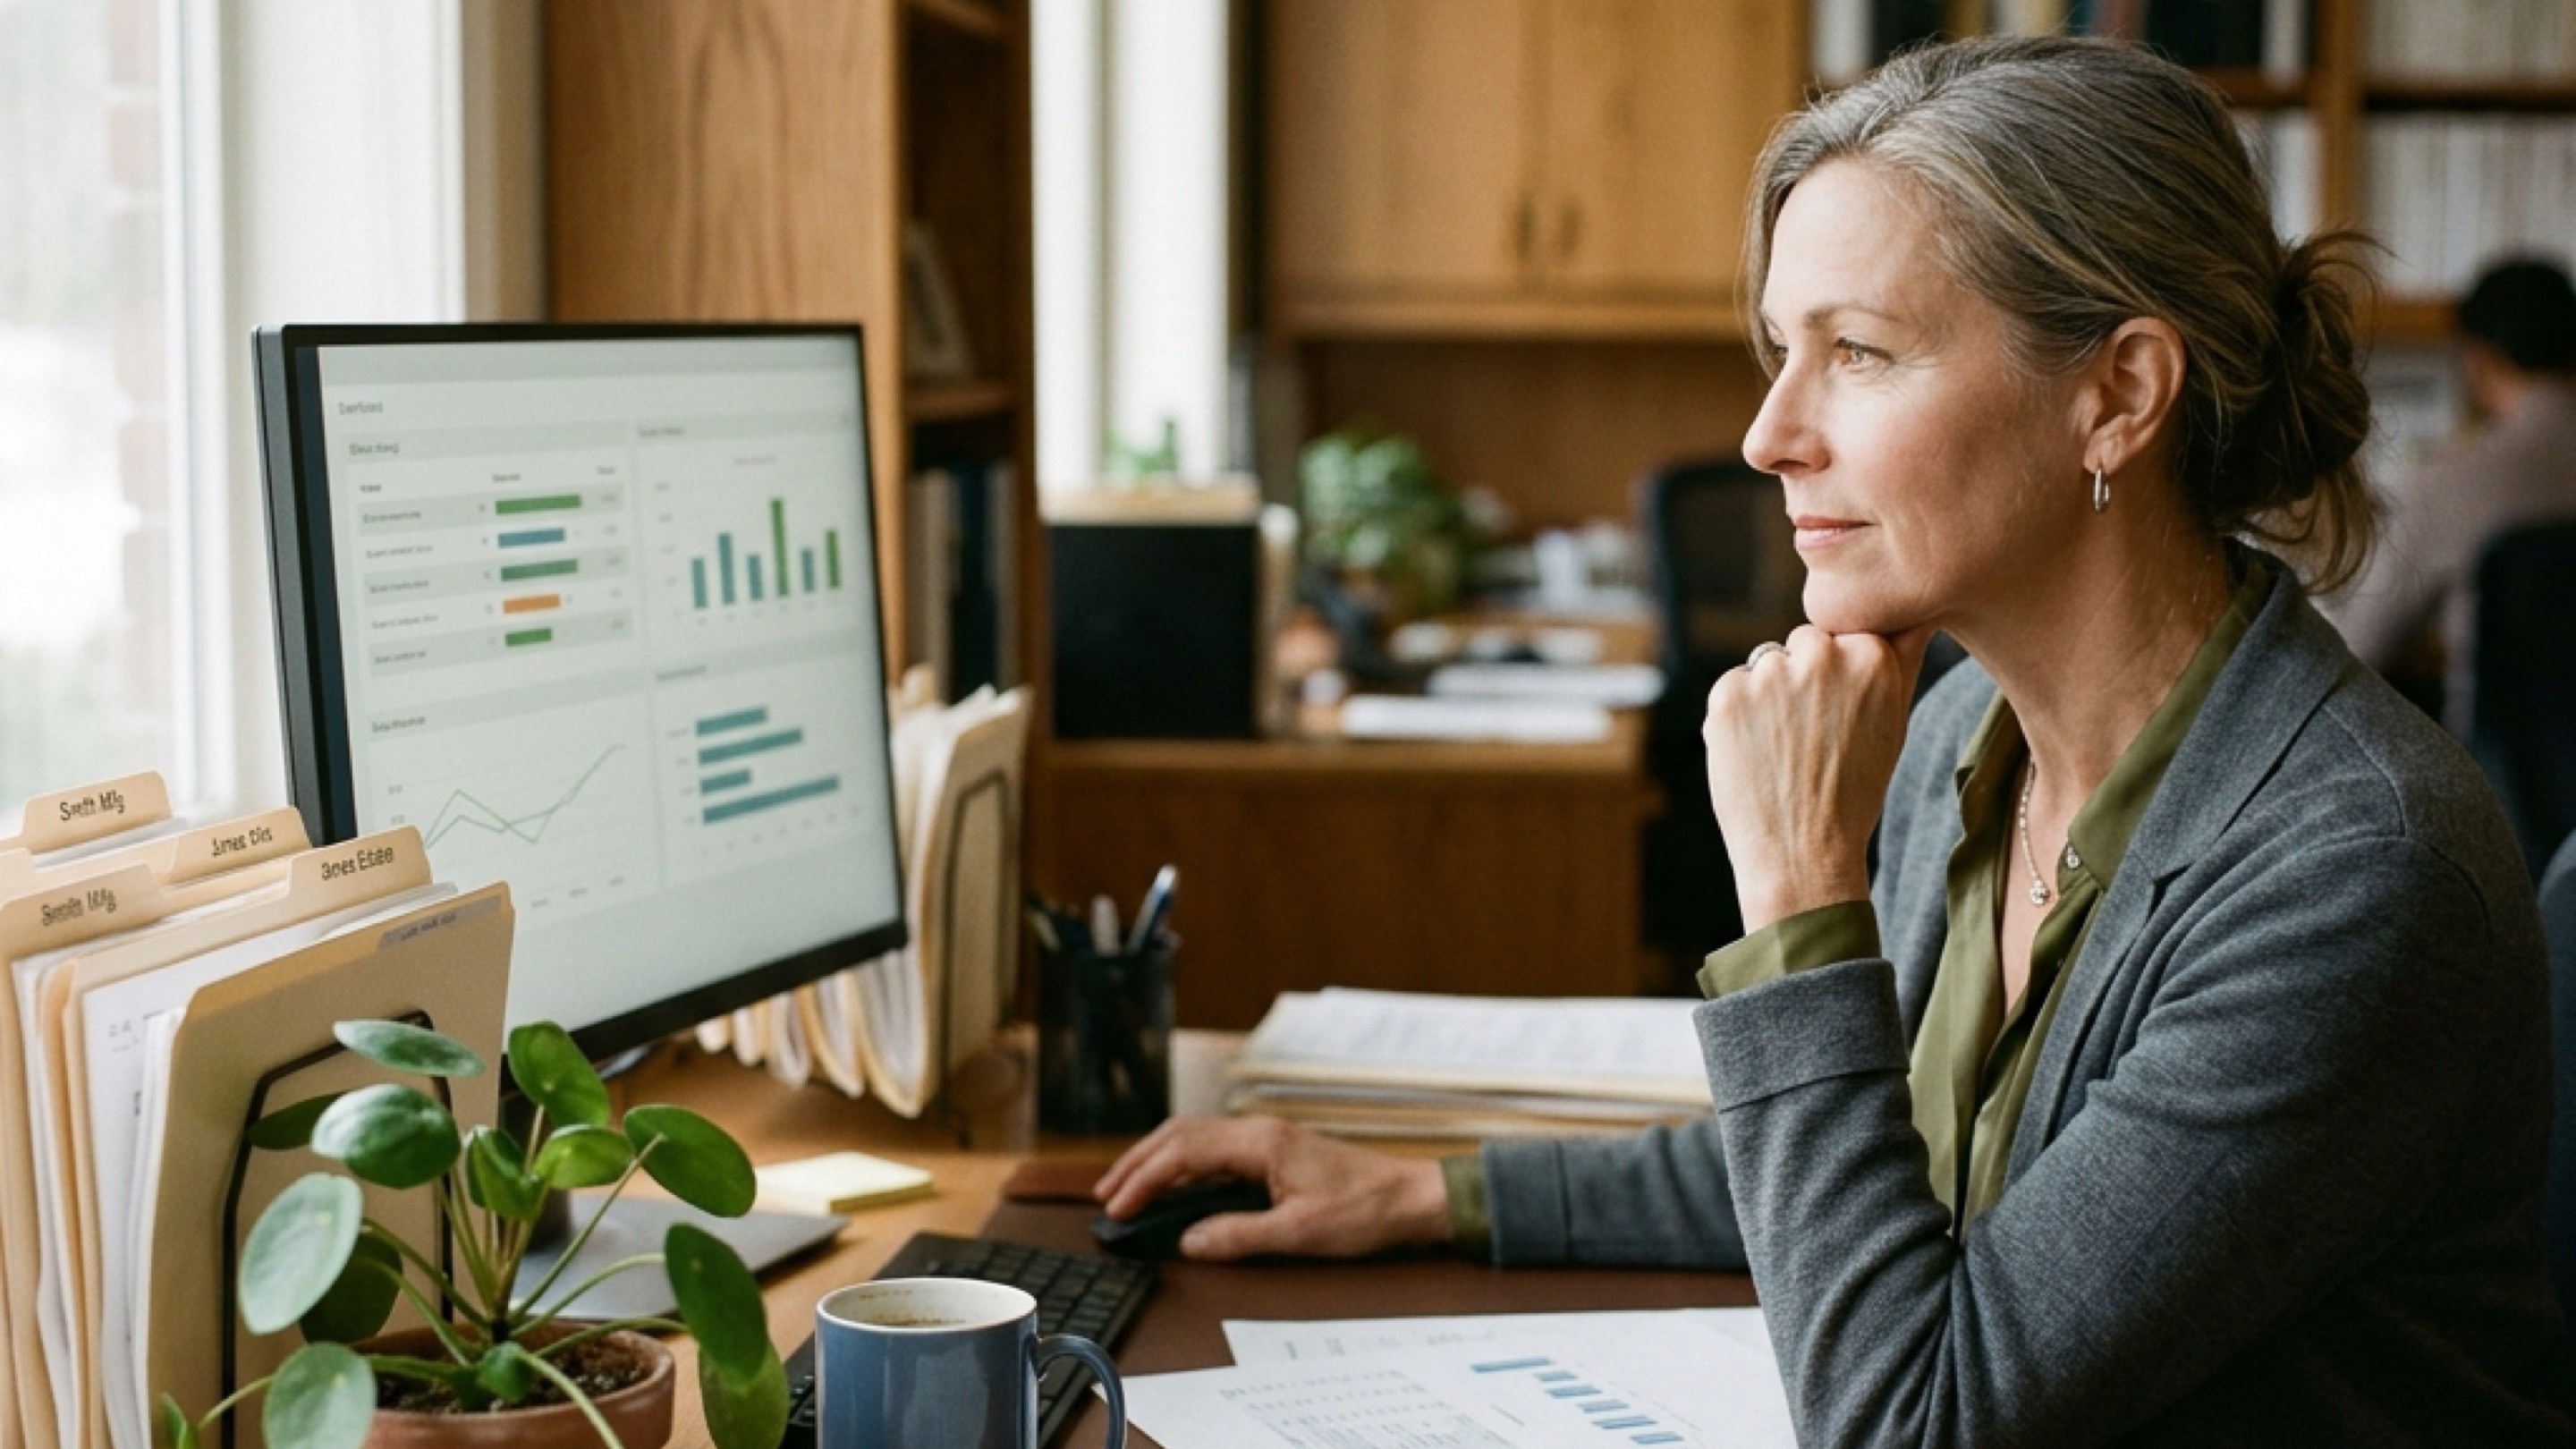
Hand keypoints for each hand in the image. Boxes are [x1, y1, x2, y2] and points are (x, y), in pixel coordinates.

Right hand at [1093, 1115, 1451, 1260]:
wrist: (1412, 1198)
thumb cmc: (1364, 1212)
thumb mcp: (1299, 1234)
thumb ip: (1239, 1235)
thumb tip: (1188, 1241)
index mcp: (1260, 1143)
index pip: (1183, 1152)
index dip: (1144, 1180)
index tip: (1117, 1207)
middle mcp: (1259, 1132)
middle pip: (1180, 1135)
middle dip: (1138, 1163)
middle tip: (1106, 1194)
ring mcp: (1267, 1138)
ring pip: (1195, 1138)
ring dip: (1158, 1160)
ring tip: (1128, 1187)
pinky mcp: (1275, 1151)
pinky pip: (1215, 1150)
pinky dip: (1184, 1165)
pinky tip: (1174, 1186)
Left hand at [1705, 624, 1934, 931]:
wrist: (1804, 853)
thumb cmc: (1855, 790)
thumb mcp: (1896, 719)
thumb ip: (1902, 655)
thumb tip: (1918, 607)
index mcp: (1872, 654)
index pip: (1846, 632)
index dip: (1841, 676)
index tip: (1844, 715)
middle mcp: (1822, 654)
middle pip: (1805, 641)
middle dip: (1805, 677)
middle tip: (1813, 737)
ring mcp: (1771, 672)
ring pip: (1767, 663)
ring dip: (1770, 694)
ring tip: (1786, 749)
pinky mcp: (1727, 693)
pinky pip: (1733, 685)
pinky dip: (1738, 715)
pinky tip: (1757, 753)